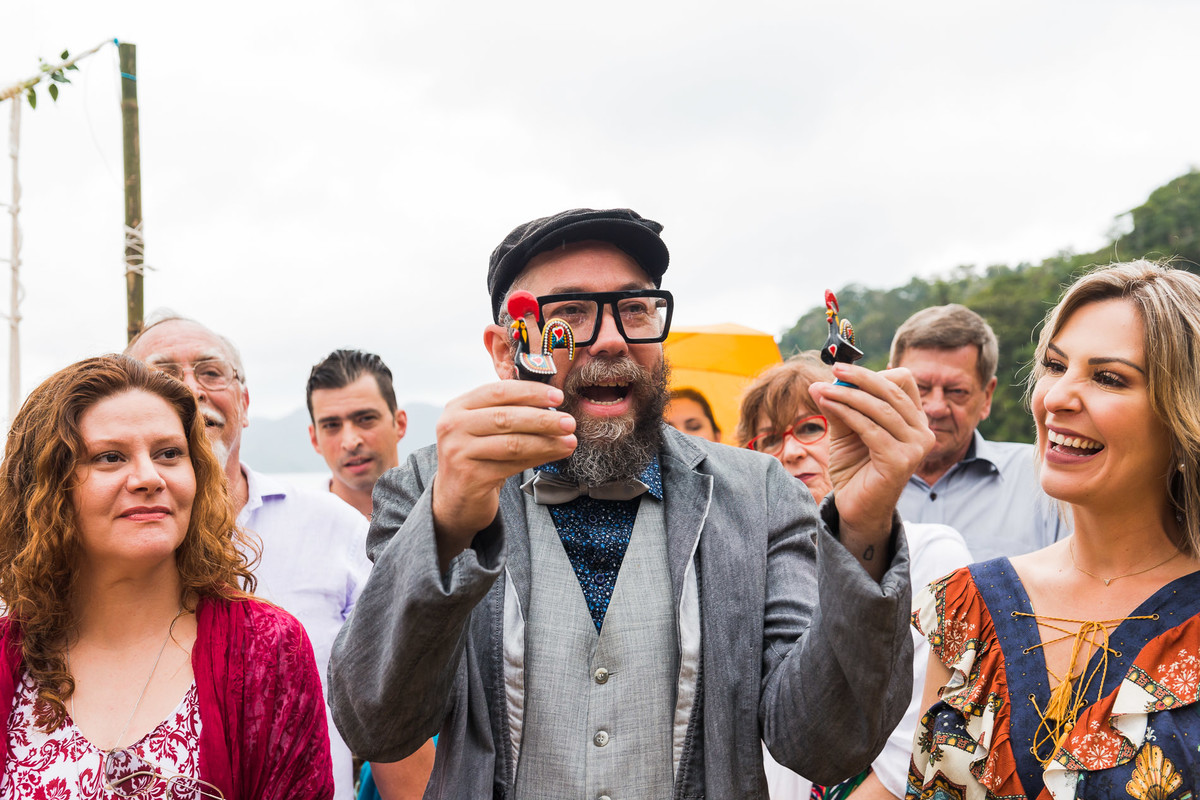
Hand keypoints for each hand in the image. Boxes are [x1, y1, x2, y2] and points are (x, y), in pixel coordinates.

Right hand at [432, 381, 576, 566]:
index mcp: (458, 407)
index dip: (531, 392)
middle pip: (506, 417)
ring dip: (546, 441)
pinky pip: (513, 465)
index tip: (557, 396)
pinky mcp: (471, 476)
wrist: (456, 497)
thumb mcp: (483, 427)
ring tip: (569, 441)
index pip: (499, 391)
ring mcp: (459, 452)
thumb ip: (508, 411)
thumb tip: (552, 403)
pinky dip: (538, 459)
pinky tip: (554, 455)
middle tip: (569, 422)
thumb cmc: (477, 456)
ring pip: (512, 443)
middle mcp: (454, 427)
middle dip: (543, 419)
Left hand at [809, 364, 932, 568]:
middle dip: (859, 378)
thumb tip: (821, 384)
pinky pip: (871, 429)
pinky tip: (828, 405)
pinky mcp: (901, 461)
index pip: (902, 381)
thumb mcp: (845, 430)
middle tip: (834, 370)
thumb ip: (839, 407)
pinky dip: (847, 414)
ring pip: (880, 408)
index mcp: (914, 418)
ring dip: (847, 395)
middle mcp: (922, 431)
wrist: (855, 507)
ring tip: (822, 390)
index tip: (843, 370)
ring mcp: (916, 447)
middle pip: (892, 390)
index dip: (873, 373)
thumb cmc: (854, 467)